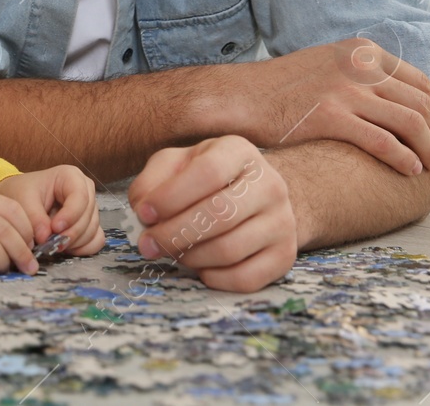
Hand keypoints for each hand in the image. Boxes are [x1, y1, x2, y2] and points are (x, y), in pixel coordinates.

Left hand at [0, 166, 104, 257]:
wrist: (21, 199)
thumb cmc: (23, 192)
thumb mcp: (23, 199)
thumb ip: (34, 218)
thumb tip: (46, 237)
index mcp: (71, 176)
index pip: (80, 196)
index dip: (70, 215)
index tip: (55, 228)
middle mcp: (85, 190)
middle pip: (88, 216)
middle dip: (71, 233)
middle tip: (52, 242)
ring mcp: (90, 208)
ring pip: (93, 230)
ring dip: (75, 242)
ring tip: (54, 244)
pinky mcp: (90, 225)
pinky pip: (96, 240)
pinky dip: (83, 248)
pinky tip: (67, 248)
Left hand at [129, 136, 295, 292]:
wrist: (256, 197)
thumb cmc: (205, 179)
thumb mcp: (176, 164)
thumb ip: (152, 181)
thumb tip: (144, 211)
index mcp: (239, 152)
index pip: (208, 173)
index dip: (171, 197)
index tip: (144, 213)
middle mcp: (269, 184)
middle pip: (220, 214)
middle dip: (174, 234)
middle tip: (147, 244)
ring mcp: (282, 222)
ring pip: (230, 250)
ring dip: (190, 257)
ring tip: (172, 252)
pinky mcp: (285, 256)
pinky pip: (246, 278)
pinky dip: (214, 278)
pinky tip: (199, 267)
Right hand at [238, 37, 429, 176]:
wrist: (240, 97)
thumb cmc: (282, 90)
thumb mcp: (329, 67)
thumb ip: (363, 76)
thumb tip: (403, 103)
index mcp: (361, 50)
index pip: (420, 81)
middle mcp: (357, 65)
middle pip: (421, 102)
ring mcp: (344, 89)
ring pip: (410, 122)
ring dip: (429, 149)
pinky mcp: (330, 115)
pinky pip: (383, 141)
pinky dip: (403, 158)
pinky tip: (409, 170)